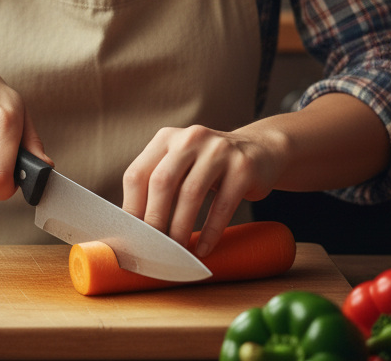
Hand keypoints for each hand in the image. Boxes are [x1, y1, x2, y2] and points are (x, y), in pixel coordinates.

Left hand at [121, 124, 284, 258]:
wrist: (258, 152)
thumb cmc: (208, 168)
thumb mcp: (180, 165)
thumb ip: (157, 185)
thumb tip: (133, 229)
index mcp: (166, 138)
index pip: (137, 174)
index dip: (131, 208)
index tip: (132, 238)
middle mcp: (190, 138)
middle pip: (162, 182)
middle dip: (154, 221)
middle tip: (154, 249)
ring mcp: (218, 150)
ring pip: (191, 193)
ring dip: (181, 229)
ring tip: (178, 253)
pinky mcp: (243, 167)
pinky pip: (223, 205)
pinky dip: (211, 232)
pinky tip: (204, 249)